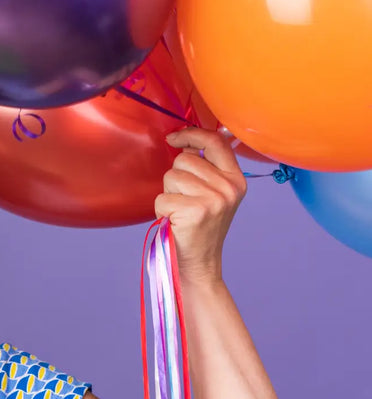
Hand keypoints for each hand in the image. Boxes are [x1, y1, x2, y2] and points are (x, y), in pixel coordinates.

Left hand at [158, 127, 247, 284]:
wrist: (200, 264)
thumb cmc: (200, 228)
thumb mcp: (213, 195)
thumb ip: (205, 169)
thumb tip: (184, 142)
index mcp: (236, 179)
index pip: (215, 142)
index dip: (191, 134)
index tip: (173, 138)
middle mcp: (228, 187)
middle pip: (184, 159)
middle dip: (175, 179)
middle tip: (184, 201)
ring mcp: (213, 199)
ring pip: (171, 177)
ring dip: (168, 195)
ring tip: (180, 212)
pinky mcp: (194, 212)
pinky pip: (161, 198)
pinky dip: (161, 211)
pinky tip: (174, 222)